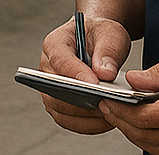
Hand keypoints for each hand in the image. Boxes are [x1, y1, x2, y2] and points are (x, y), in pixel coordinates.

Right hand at [38, 15, 130, 134]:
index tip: (96, 85)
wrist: (98, 41)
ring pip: (61, 111)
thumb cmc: (100, 34)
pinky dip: (88, 124)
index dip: (77, 74)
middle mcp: (47, 67)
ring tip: (112, 113)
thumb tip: (105, 74)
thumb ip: (108, 51)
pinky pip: (70, 121)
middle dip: (82, 101)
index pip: (61, 61)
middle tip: (108, 104)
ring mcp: (50, 89)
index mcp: (54, 43)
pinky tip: (107, 118)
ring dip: (86, 116)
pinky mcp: (59, 105)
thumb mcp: (110, 33)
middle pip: (56, 92)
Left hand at [94, 54, 158, 154]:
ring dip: (135, 134)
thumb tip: (135, 79)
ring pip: (155, 149)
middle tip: (107, 107)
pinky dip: (153, 142)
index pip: (145, 117)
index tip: (107, 99)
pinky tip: (147, 126)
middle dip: (122, 123)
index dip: (121, 110)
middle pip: (145, 137)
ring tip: (123, 115)